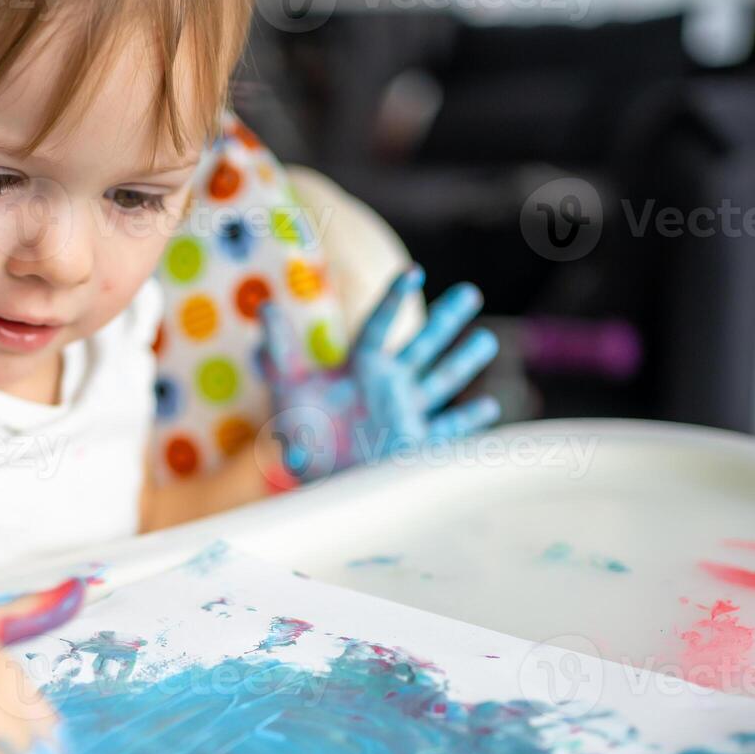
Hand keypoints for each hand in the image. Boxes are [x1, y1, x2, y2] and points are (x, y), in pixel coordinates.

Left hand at [260, 266, 500, 481]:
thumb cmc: (300, 433)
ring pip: (441, 380)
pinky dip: (468, 420)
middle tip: (470, 292)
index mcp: (360, 366)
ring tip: (487, 340)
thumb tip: (265, 307)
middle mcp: (387, 385)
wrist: (314, 482)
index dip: (394, 298)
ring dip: (463, 361)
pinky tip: (489, 407)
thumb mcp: (288, 388)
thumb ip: (279, 351)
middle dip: (446, 320)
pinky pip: (447, 429)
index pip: (380, 325)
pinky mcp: (415, 445)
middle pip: (422, 345)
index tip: (414, 271)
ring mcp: (404, 413)